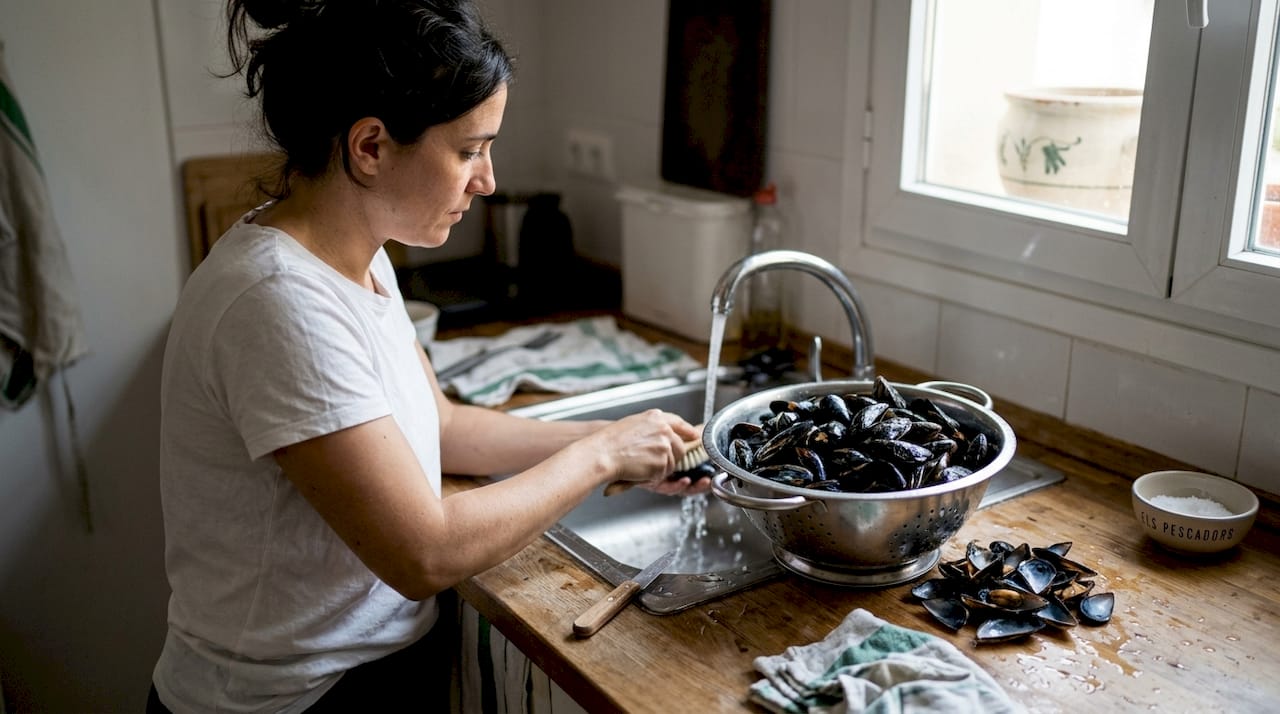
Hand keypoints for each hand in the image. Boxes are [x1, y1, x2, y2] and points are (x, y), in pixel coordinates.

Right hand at [584, 409, 698, 488]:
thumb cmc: (611, 440)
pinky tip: (639, 469)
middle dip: (671, 456)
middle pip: (679, 447)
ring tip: (640, 462)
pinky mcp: (662, 463)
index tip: (694, 435)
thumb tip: (667, 432)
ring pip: (672, 462)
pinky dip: (653, 475)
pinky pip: (663, 473)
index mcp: (656, 417)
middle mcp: (664, 430)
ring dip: (660, 467)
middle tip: (652, 459)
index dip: (687, 430)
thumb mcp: (634, 423)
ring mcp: (664, 446)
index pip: (678, 423)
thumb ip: (653, 425)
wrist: (603, 453)